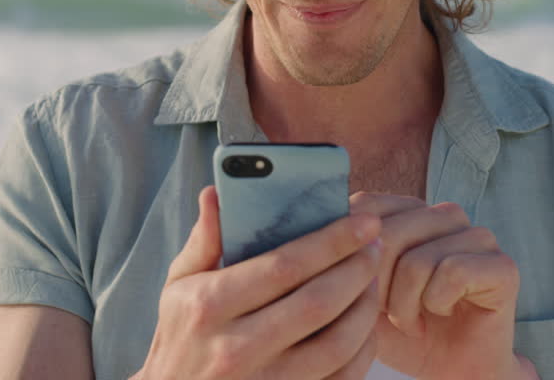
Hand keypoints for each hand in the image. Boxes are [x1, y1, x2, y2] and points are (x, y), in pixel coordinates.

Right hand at [135, 186, 382, 379]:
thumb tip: (216, 193)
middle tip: (375, 245)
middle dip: (358, 268)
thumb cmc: (181, 337)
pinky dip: (362, 349)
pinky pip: (340, 378)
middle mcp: (236, 347)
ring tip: (372, 280)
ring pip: (337, 343)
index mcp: (210, 305)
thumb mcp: (178, 286)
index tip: (364, 222)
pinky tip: (364, 324)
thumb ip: (204, 240)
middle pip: (318, 302)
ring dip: (365, 307)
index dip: (332, 241)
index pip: (284, 266)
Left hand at [350, 192, 528, 379]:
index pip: (366, 207)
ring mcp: (477, 237)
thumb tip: (334, 229)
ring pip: (417, 260)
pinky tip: (441, 314)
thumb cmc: (401, 331)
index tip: (361, 292)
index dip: (352, 255)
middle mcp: (445, 216)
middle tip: (389, 315)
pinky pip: (452, 274)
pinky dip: (437, 304)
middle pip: (388, 233)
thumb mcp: (359, 292)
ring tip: (413, 321)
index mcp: (411, 211)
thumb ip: (345, 256)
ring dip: (405, 305)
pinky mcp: (502, 266)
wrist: (449, 372)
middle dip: (377, 288)